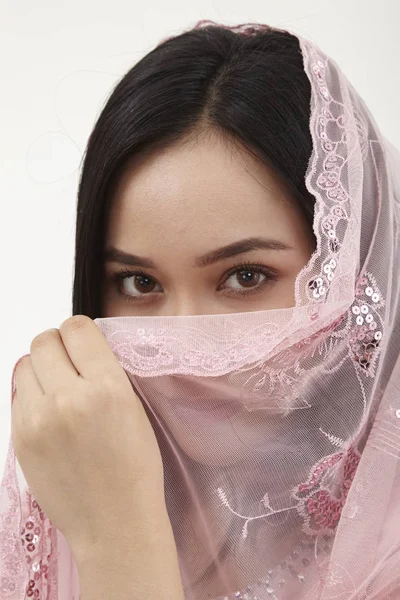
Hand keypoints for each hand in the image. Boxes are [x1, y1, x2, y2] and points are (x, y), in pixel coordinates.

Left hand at [11, 315, 165, 557]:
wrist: (113, 522)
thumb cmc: (134, 469)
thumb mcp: (133, 409)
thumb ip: (104, 373)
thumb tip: (81, 347)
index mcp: (107, 388)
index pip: (77, 328)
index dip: (80, 332)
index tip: (83, 343)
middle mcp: (69, 398)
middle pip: (44, 341)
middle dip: (57, 346)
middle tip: (68, 364)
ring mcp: (39, 420)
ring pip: (25, 365)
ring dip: (40, 370)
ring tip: (57, 390)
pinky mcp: (20, 439)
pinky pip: (18, 396)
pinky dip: (31, 396)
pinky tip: (50, 415)